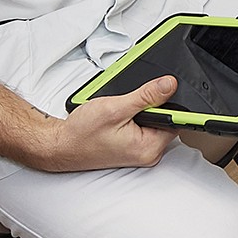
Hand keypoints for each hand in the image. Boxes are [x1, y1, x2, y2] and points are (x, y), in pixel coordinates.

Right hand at [41, 75, 179, 171]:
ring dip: (142, 109)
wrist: (60, 145)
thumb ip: (146, 96)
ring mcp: (140, 151)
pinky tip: (120, 113)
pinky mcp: (132, 146)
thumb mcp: (116, 107)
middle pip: (166, 120)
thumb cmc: (81, 133)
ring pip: (154, 121)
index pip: (177, 121)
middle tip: (132, 101)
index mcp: (149, 147)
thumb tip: (170, 85)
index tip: (168, 89)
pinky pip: (143, 126)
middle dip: (154, 104)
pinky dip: (135, 115)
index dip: (172, 102)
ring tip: (122, 108)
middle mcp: (148, 153)